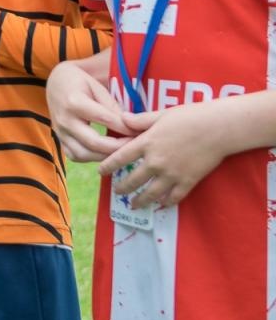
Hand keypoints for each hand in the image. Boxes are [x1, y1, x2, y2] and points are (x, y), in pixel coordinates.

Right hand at [47, 61, 127, 161]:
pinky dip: (91, 158)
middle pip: (94, 142)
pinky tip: (104, 153)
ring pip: (84, 154)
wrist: (54, 84)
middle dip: (118, 148)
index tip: (141, 132)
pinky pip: (75, 156)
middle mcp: (65, 120)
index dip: (125, 128)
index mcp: (75, 102)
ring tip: (122, 152)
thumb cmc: (80, 82)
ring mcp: (60, 132)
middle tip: (136, 146)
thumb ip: (111, 106)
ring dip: (105, 157)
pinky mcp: (59, 139)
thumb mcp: (97, 87)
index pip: (104, 119)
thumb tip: (131, 125)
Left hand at [100, 103, 228, 208]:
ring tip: (134, 204)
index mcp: (146, 143)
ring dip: (140, 201)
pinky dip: (166, 202)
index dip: (108, 166)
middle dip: (122, 188)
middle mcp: (155, 161)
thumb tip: (121, 119)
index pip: (120, 158)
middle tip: (117, 192)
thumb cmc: (190, 116)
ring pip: (151, 193)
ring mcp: (172, 174)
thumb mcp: (160, 114)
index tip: (101, 172)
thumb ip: (140, 120)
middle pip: (133, 180)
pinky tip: (161, 204)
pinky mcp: (188, 181)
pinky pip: (174, 197)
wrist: (218, 128)